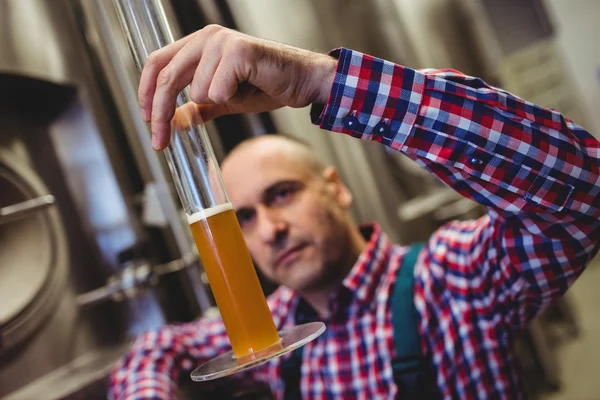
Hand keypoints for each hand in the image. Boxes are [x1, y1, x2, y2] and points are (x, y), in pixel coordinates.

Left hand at [138, 24, 336, 149]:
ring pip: (196, 90)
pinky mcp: (237, 51)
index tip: (147, 120)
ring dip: (217, 102)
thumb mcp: (225, 100)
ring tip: (241, 92)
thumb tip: (175, 121)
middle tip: (160, 141)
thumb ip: (199, 108)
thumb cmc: (268, 85)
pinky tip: (249, 87)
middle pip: (166, 77)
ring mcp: (222, 41)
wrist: (303, 81)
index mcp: (200, 43)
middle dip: (160, 113)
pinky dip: (231, 98)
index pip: (157, 63)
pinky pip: (217, 92)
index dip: (145, 92)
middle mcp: (207, 37)